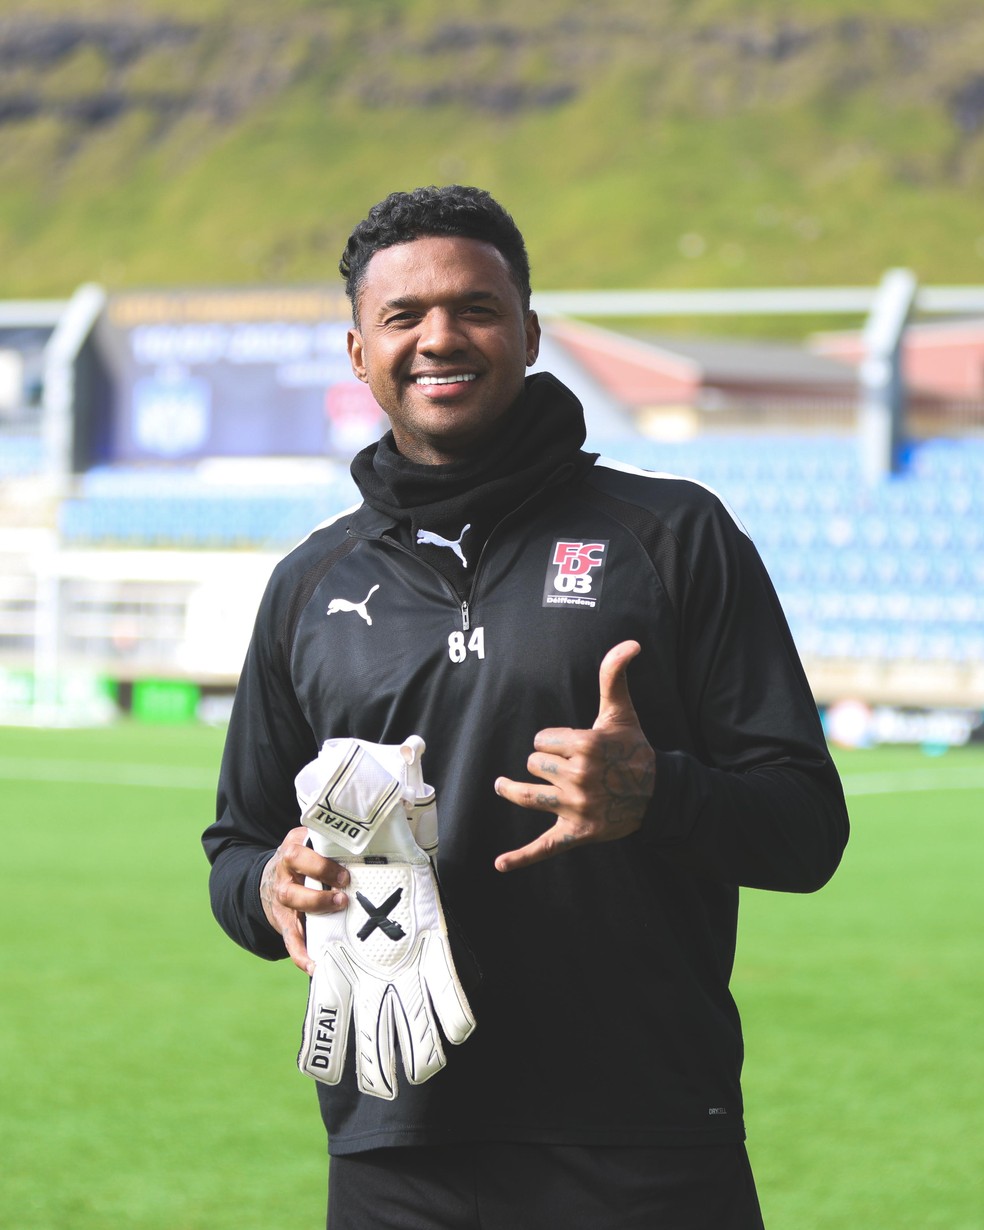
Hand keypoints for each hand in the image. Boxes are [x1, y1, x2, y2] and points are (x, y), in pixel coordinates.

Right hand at [260, 826, 349, 973]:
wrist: (270, 880)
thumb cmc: (306, 861)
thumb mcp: (314, 845)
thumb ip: (335, 846)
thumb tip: (378, 847)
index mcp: (295, 848)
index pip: (300, 849)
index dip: (321, 863)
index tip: (344, 873)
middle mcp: (285, 871)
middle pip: (293, 868)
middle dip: (320, 881)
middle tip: (344, 891)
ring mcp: (282, 896)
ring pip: (290, 899)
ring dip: (316, 905)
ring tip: (338, 909)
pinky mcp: (283, 921)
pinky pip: (289, 938)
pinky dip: (300, 954)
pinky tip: (314, 964)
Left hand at [493, 640, 655, 872]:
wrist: (658, 793)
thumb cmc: (633, 748)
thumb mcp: (621, 711)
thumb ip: (615, 675)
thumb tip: (630, 642)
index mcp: (585, 746)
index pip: (541, 740)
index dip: (551, 741)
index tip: (571, 746)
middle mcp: (579, 777)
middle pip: (533, 766)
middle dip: (543, 765)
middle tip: (565, 768)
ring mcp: (577, 808)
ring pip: (529, 796)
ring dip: (514, 791)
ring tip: (503, 786)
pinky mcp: (578, 834)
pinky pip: (544, 848)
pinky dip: (521, 858)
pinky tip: (500, 864)